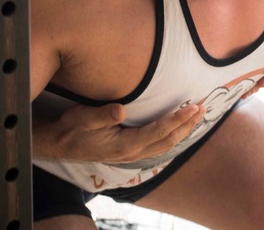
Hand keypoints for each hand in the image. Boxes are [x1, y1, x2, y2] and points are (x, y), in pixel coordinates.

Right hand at [40, 102, 205, 163]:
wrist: (60, 143)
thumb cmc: (72, 128)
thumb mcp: (83, 117)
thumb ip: (103, 114)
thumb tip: (121, 109)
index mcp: (125, 145)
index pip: (158, 131)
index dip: (177, 119)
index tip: (192, 107)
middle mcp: (132, 153)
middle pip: (168, 140)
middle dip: (187, 125)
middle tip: (203, 109)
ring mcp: (132, 155)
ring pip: (165, 145)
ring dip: (183, 131)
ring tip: (197, 116)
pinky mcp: (130, 152)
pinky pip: (158, 146)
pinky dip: (172, 136)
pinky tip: (178, 129)